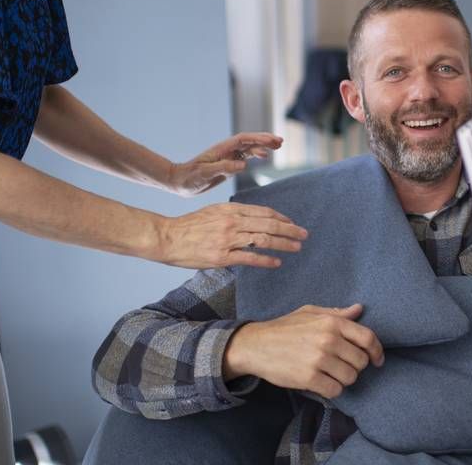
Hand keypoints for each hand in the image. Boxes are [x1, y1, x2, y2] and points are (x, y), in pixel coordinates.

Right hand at [158, 203, 307, 268]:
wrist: (167, 237)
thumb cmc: (190, 225)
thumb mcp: (214, 211)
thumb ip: (235, 214)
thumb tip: (255, 219)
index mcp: (232, 209)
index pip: (264, 212)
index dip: (282, 218)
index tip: (292, 223)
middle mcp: (233, 222)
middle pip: (269, 225)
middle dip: (290, 230)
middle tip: (304, 235)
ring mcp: (228, 239)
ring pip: (264, 240)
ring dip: (284, 244)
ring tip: (297, 248)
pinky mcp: (222, 257)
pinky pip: (249, 258)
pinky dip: (266, 260)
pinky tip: (277, 262)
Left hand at [166, 132, 282, 196]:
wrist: (179, 182)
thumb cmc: (189, 178)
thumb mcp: (205, 173)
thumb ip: (224, 168)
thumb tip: (244, 164)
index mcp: (222, 149)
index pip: (244, 140)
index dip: (259, 139)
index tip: (272, 141)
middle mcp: (226, 151)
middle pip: (249, 141)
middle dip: (265, 140)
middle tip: (281, 142)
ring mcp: (228, 157)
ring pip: (249, 148)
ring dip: (263, 146)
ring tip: (278, 146)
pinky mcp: (228, 165)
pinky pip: (245, 156)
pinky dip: (256, 154)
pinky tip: (264, 156)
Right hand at [224, 304, 384, 397]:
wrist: (255, 345)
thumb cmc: (284, 328)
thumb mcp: (310, 313)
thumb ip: (336, 313)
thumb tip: (359, 310)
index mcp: (332, 322)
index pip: (368, 338)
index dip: (377, 351)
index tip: (377, 360)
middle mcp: (328, 340)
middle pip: (361, 361)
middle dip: (356, 367)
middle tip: (343, 366)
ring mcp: (319, 360)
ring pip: (350, 377)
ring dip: (344, 379)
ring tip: (331, 374)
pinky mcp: (309, 378)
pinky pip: (335, 391)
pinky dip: (332, 390)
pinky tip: (323, 383)